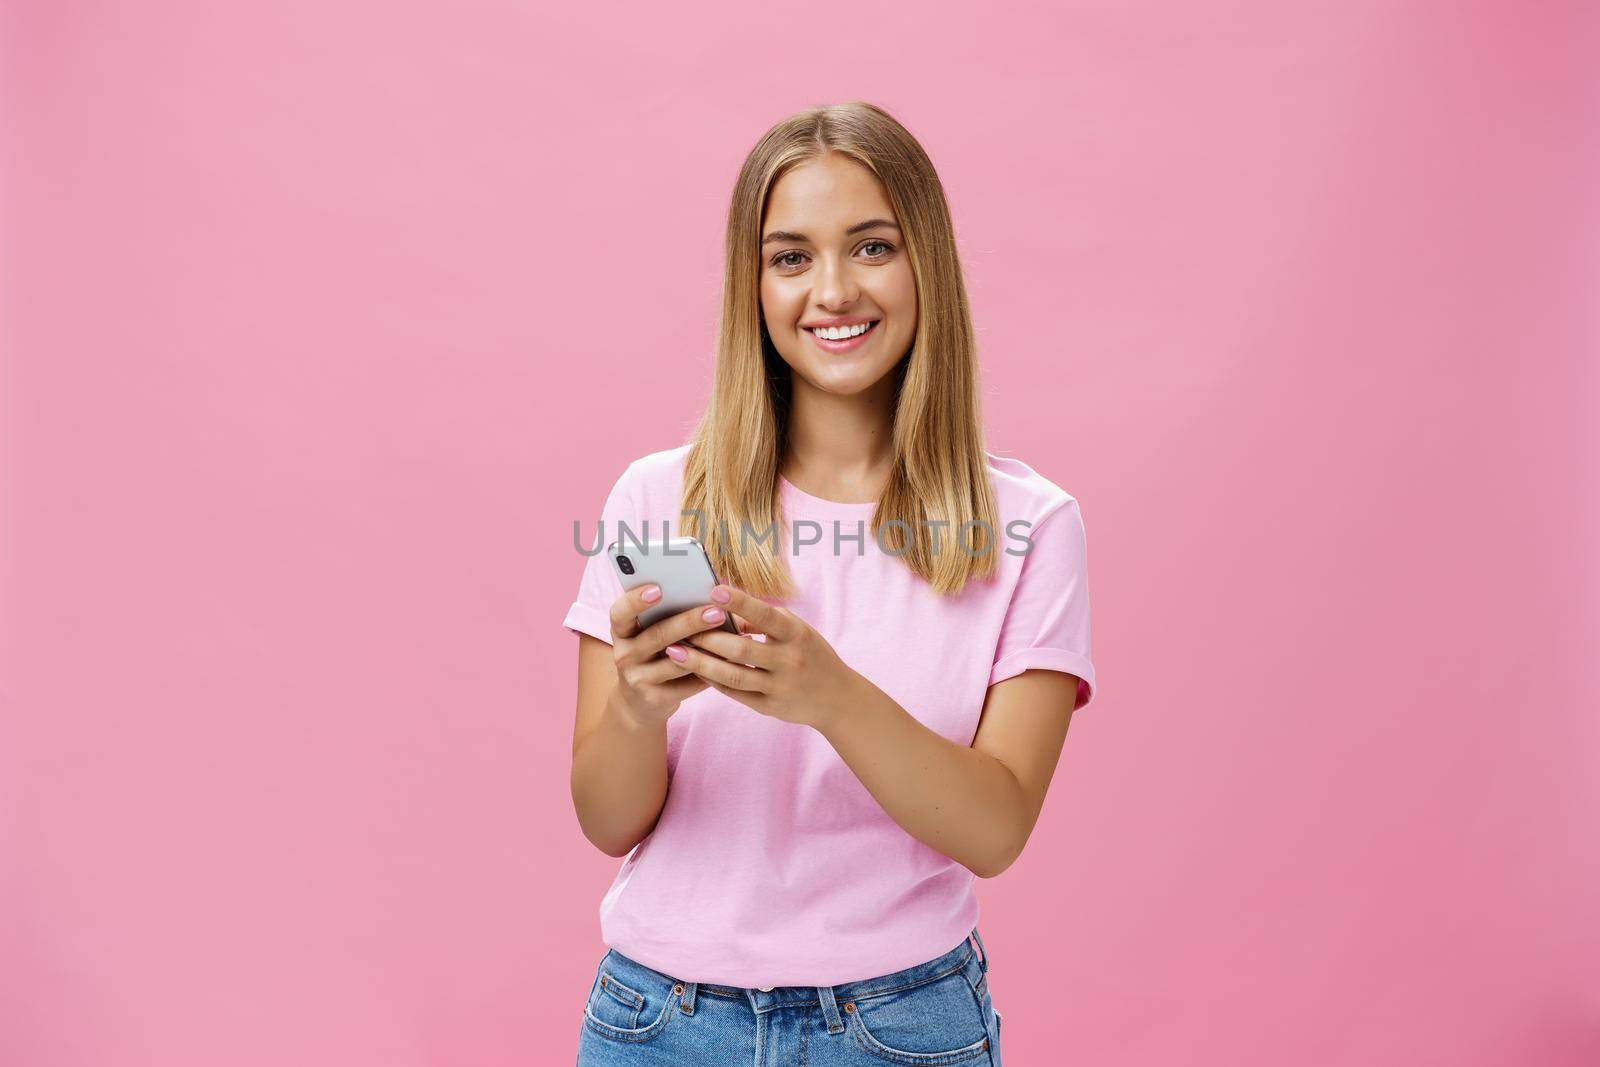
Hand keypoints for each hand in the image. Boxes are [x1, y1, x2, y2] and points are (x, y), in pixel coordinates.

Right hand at [606, 584, 741, 728]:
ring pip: (676, 662)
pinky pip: (688, 683)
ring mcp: (637, 678)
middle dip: (689, 622)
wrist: (640, 700)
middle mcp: (624, 654)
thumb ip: (670, 613)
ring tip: (735, 638)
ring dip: (707, 649)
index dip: (636, 600)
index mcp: (621, 630)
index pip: (620, 612)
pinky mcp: (655, 698)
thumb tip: (712, 594)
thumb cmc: (653, 652)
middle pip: (657, 636)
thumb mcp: (649, 631)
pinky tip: (731, 660)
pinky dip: (711, 670)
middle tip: (717, 613)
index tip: (659, 589)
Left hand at [676, 585, 859, 730]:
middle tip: (679, 627)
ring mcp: (779, 686)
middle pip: (741, 649)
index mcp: (797, 634)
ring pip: (733, 675)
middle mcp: (789, 660)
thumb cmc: (811, 654)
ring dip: (701, 663)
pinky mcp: (770, 708)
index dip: (739, 602)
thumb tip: (724, 609)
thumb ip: (764, 621)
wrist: (838, 698)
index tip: (713, 589)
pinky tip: (694, 670)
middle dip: (707, 638)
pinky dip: (713, 681)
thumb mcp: (797, 631)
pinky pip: (735, 694)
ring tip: (674, 651)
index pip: (765, 615)